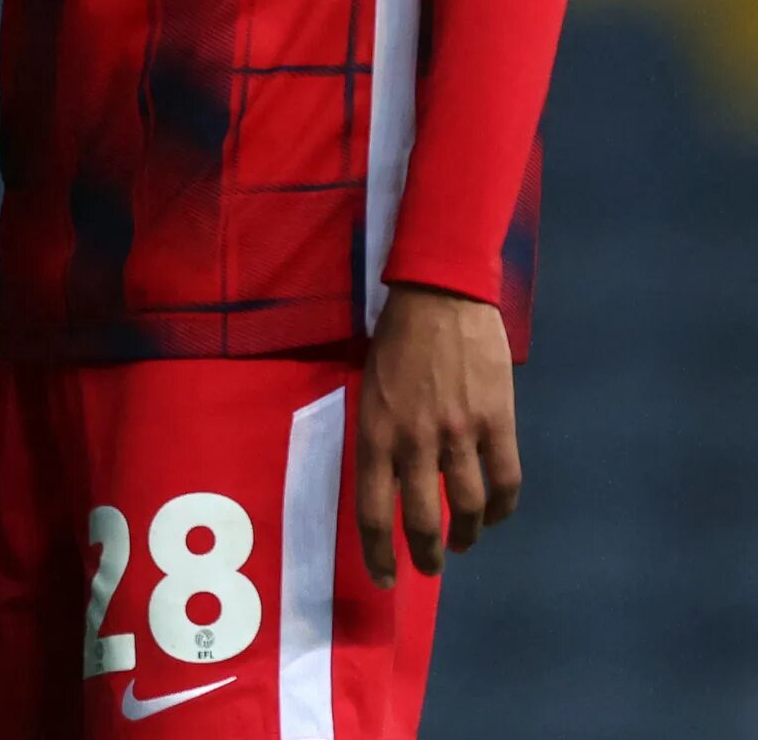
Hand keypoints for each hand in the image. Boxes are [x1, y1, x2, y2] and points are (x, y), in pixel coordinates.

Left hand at [356, 283, 522, 586]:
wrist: (439, 296)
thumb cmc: (396, 339)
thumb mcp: (369, 388)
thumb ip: (379, 434)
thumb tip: (389, 479)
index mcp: (374, 432)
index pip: (372, 509)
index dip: (379, 552)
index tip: (386, 578)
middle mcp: (414, 441)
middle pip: (422, 519)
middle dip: (426, 553)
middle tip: (430, 567)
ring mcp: (459, 433)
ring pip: (467, 506)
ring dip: (466, 534)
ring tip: (464, 543)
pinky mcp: (497, 422)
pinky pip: (505, 481)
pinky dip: (502, 508)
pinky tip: (496, 516)